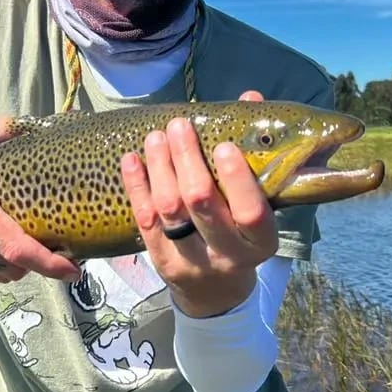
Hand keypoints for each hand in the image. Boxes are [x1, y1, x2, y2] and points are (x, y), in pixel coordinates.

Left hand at [119, 90, 278, 317]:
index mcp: (260, 242)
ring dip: (160, 168)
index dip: (237, 179)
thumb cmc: (242, 234)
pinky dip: (137, 187)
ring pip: (170, 211)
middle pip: (202, 205)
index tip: (223, 146)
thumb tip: (251, 98)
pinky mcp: (161, 262)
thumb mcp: (259, 204)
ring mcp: (191, 261)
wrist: (216, 293)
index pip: (251, 212)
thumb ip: (256, 151)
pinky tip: (132, 160)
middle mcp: (227, 255)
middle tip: (178, 126)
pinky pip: (145, 221)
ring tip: (156, 136)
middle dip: (187, 160)